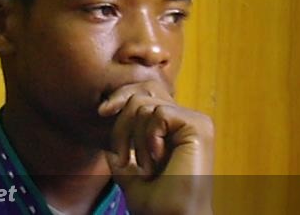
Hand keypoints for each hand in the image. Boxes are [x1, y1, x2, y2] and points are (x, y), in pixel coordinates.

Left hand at [98, 80, 214, 214]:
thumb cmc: (157, 204)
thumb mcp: (130, 172)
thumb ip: (121, 151)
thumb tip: (106, 136)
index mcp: (174, 128)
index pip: (143, 95)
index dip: (120, 98)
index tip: (101, 113)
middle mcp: (186, 120)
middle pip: (140, 96)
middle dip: (121, 125)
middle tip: (122, 158)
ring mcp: (195, 121)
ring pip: (145, 105)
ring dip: (134, 139)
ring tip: (144, 167)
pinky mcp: (198, 125)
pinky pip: (158, 113)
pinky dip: (149, 138)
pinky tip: (157, 160)